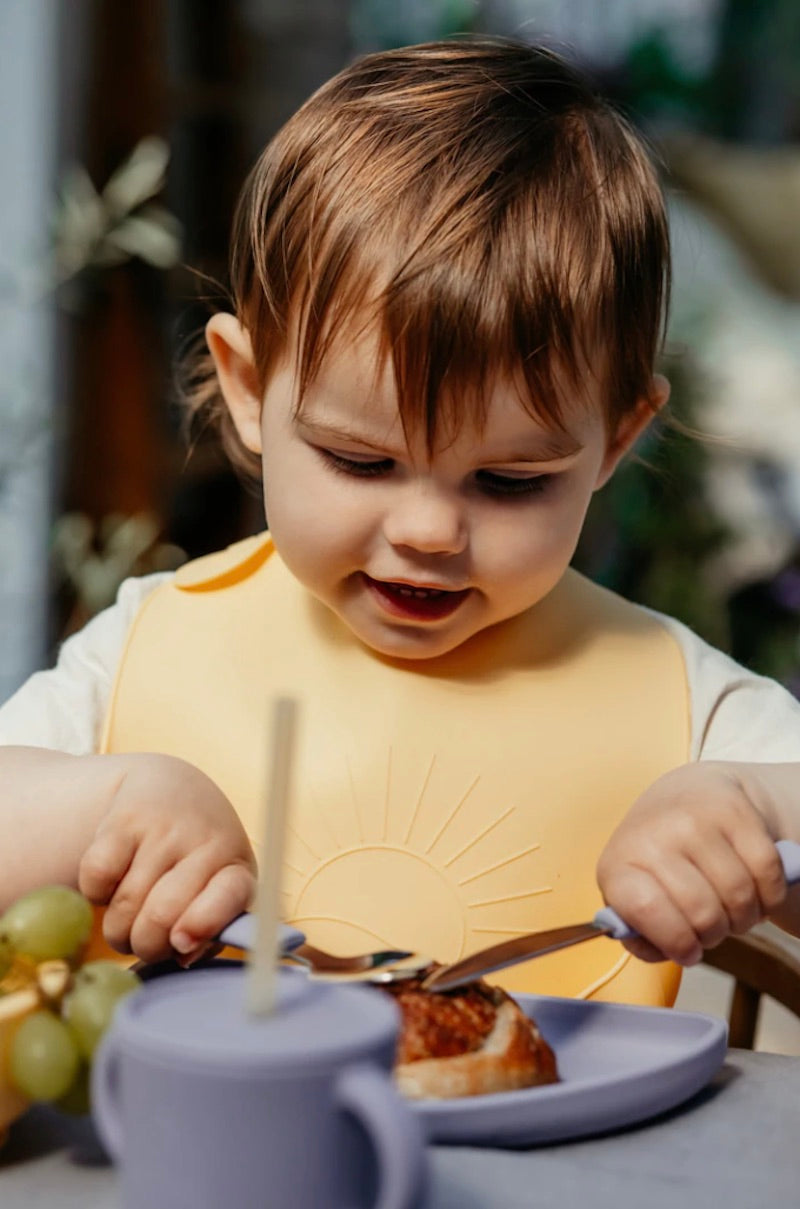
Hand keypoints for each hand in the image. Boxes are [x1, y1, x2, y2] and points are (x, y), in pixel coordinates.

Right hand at [78, 753, 255, 964]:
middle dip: (145, 946)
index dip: (202, 925)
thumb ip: (208, 932)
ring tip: (129, 918)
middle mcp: (206, 843)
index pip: (228, 896)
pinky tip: (114, 883)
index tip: (181, 942)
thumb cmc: (198, 862)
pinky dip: (95, 895)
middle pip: (161, 917)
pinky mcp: (124, 820)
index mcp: (236, 869)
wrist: (171, 790)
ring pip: (124, 906)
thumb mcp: (218, 892)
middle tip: (145, 942)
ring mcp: (165, 829)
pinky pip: (96, 879)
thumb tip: (182, 954)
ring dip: (118, 930)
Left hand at [596, 762, 786, 964]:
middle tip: (712, 927)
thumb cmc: (660, 860)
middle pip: (703, 913)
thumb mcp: (635, 896)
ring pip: (739, 896)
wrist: (689, 794)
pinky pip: (767, 873)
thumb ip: (642, 935)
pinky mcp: (734, 810)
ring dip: (744, 917)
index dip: (677, 941)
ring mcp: (694, 818)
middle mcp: (654, 835)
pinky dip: (769, 895)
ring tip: (731, 907)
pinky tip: (753, 889)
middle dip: (715, 934)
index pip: (646, 909)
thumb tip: (666, 950)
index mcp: (620, 864)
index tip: (689, 950)